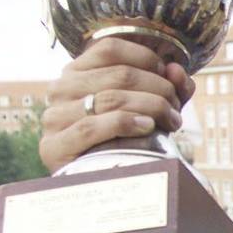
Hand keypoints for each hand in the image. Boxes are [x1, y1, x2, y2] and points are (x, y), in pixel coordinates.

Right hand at [39, 38, 195, 172]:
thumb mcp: (149, 109)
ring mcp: (54, 117)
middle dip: (160, 89)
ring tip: (172, 122)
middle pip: (120, 74)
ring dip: (152, 107)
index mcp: (77, 72)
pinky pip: (92, 127)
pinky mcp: (54, 146)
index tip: (169, 79)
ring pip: (111, 98)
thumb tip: (178, 70)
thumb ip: (166, 87)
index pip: (110, 48)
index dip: (147, 59)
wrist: (100, 183)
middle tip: (176, 109)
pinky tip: (147, 128)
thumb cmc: (126, 141)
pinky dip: (125, 124)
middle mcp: (60, 89)